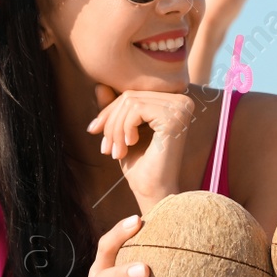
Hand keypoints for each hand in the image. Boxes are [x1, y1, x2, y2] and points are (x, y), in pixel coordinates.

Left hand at [87, 85, 195, 208]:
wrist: (153, 191)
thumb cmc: (140, 164)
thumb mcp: (121, 131)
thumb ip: (114, 108)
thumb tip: (99, 85)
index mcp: (173, 102)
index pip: (133, 93)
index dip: (109, 111)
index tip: (94, 130)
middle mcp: (182, 101)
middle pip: (130, 95)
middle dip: (110, 121)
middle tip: (105, 147)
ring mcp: (180, 107)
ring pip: (130, 101)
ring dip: (115, 128)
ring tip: (115, 151)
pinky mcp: (174, 116)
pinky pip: (135, 109)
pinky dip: (124, 129)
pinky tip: (129, 145)